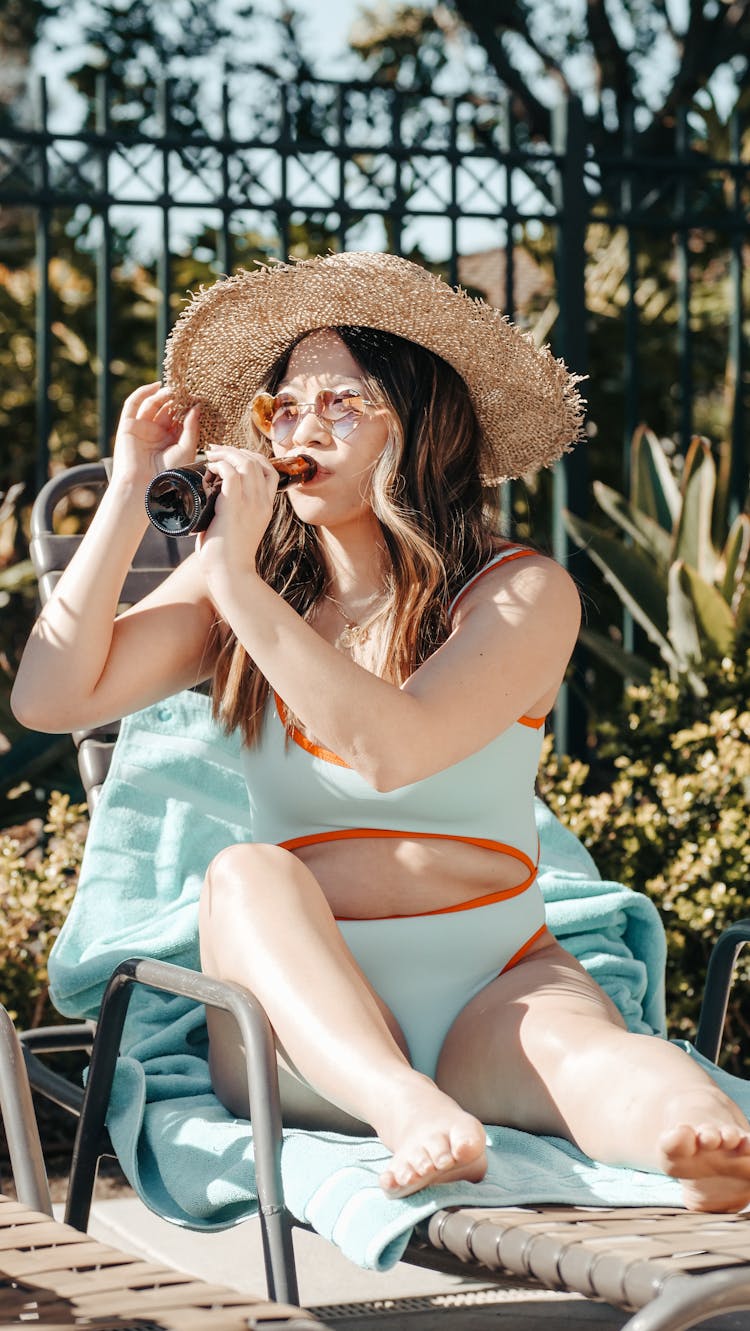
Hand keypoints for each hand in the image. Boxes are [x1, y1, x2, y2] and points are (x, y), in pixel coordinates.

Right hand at [111, 382, 199, 486]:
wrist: (145, 486)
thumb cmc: (169, 473)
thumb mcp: (186, 448)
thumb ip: (191, 427)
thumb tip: (197, 406)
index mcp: (171, 441)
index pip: (180, 418)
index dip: (188, 407)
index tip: (199, 397)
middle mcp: (156, 433)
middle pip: (167, 409)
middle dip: (176, 398)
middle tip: (186, 390)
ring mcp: (142, 428)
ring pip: (152, 404)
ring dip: (163, 395)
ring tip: (175, 389)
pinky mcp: (128, 425)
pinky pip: (133, 404)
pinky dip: (143, 392)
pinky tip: (156, 386)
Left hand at [194, 445, 279, 590]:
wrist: (230, 574)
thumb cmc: (228, 555)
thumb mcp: (240, 528)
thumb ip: (234, 513)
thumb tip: (213, 501)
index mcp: (266, 506)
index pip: (269, 470)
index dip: (251, 456)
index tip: (232, 456)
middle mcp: (261, 502)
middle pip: (256, 461)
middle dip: (235, 450)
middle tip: (216, 451)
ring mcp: (250, 504)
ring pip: (245, 463)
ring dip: (226, 454)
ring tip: (211, 455)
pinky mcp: (234, 508)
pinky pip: (231, 475)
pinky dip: (220, 465)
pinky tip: (210, 468)